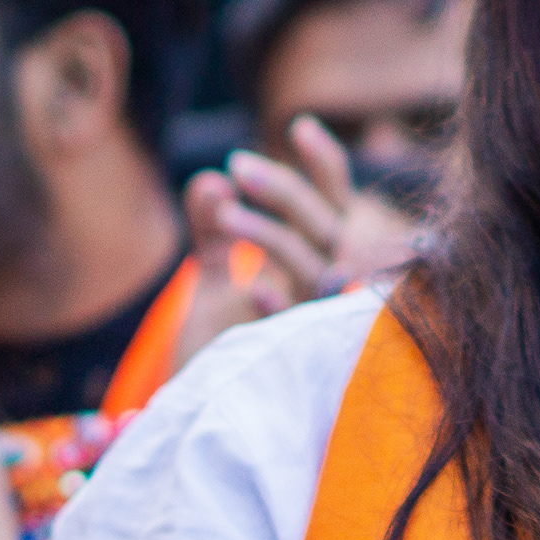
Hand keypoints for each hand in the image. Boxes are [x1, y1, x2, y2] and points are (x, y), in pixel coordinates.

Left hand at [178, 120, 425, 340]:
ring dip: (269, 234)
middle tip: (233, 163)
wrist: (205, 414)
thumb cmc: (219, 346)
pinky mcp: (290, 359)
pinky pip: (299, 328)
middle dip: (283, 191)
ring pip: (312, 267)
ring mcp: (311, 323)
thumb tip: (205, 179)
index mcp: (313, 264)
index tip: (295, 125)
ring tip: (221, 210)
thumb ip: (211, 229)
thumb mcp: (210, 278)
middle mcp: (322, 290)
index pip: (334, 206)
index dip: (324, 167)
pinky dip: (279, 307)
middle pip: (324, 227)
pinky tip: (252, 290)